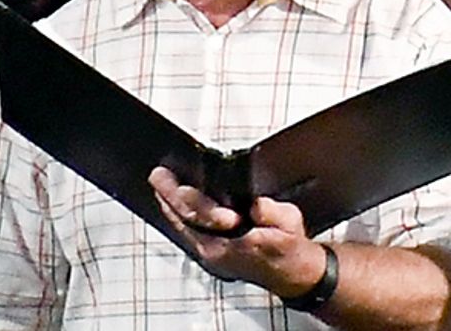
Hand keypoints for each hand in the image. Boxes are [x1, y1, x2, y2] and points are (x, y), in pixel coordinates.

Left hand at [146, 174, 328, 299]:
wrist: (292, 274)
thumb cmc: (290, 250)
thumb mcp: (289, 227)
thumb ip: (273, 214)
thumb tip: (257, 203)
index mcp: (228, 248)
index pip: (203, 219)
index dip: (192, 201)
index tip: (180, 186)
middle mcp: (213, 251)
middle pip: (184, 220)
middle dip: (169, 196)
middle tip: (158, 176)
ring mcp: (210, 251)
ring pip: (183, 225)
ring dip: (170, 204)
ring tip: (160, 185)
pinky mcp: (212, 248)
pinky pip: (189, 230)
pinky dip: (180, 215)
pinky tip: (176, 204)